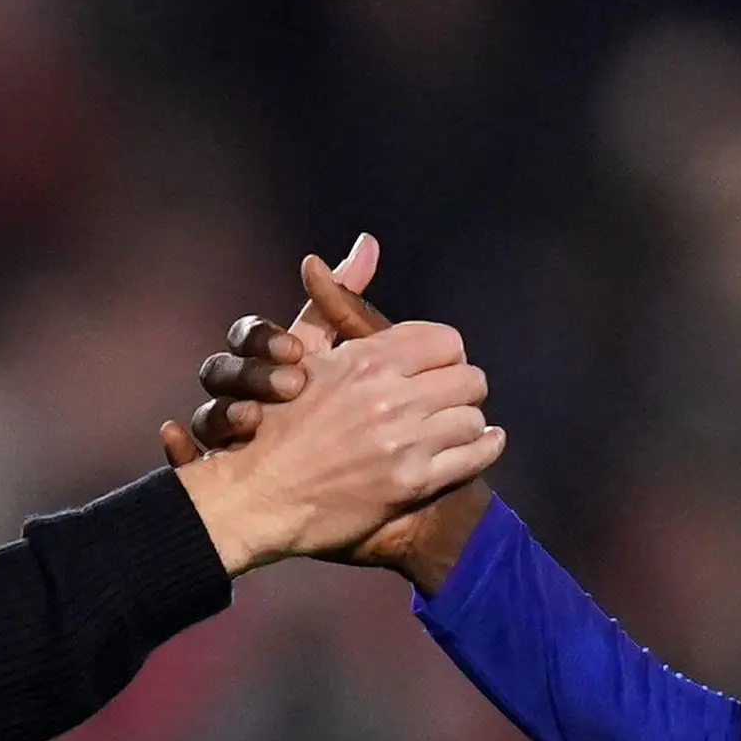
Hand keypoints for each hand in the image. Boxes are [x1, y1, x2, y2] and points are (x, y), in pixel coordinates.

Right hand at [160, 236, 494, 595]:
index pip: (445, 341)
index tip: (431, 367)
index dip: (443, 354)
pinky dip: (484, 448)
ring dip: (466, 421)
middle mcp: (390, 398)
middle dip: (460, 386)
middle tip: (446, 397)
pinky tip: (478, 444)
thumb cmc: (273, 422)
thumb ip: (338, 298)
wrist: (257, 496)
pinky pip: (474, 457)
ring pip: (473, 418)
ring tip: (452, 426)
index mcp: (368, 360)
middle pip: (469, 378)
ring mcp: (403, 444)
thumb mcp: (301, 350)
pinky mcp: (411, 484)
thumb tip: (368, 244)